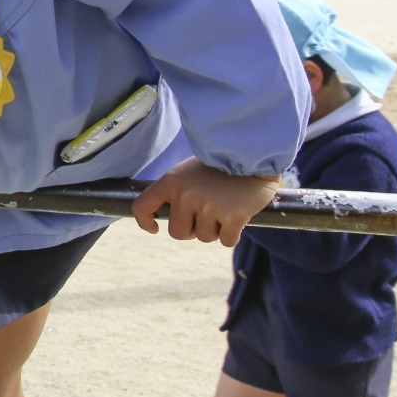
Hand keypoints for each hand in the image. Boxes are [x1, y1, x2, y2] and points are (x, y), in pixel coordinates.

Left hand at [131, 156, 280, 246]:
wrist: (254, 155)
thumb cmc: (220, 165)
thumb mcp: (189, 172)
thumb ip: (177, 191)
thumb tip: (170, 216)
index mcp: (171, 181)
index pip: (142, 206)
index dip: (144, 222)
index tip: (154, 228)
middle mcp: (186, 195)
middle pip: (177, 233)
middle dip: (192, 230)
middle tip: (207, 215)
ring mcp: (209, 206)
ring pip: (204, 237)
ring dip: (215, 229)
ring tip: (225, 207)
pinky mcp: (233, 217)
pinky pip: (226, 241)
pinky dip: (233, 234)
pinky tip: (238, 216)